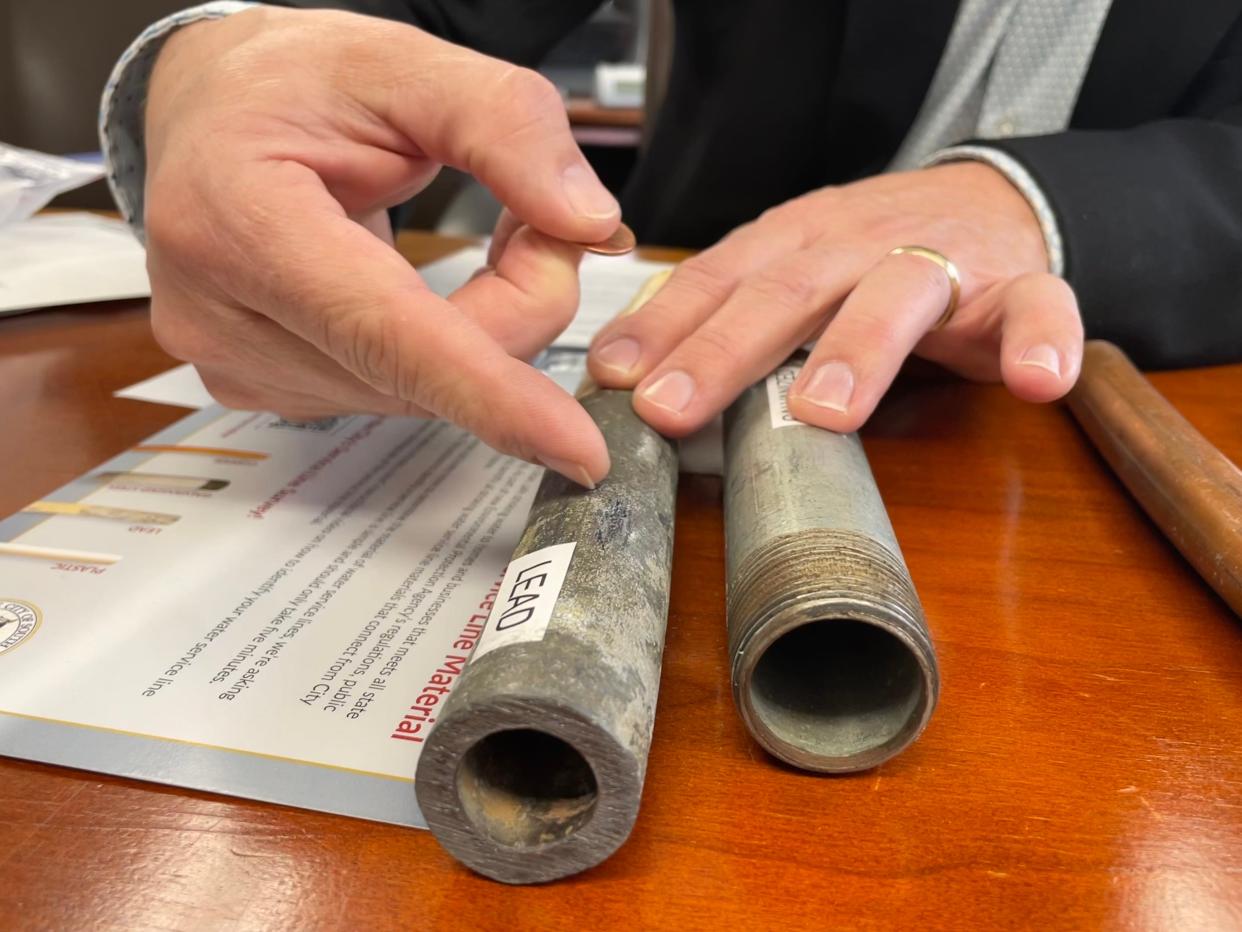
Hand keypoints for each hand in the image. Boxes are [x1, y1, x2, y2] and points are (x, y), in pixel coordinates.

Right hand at [143, 7, 622, 485]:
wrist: (208, 112)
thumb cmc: (286, 81)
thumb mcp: (402, 61)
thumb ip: (504, 125)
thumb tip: (585, 222)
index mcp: (233, 217)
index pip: (379, 329)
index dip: (485, 392)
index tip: (574, 447)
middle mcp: (220, 314)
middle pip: (419, 370)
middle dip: (517, 307)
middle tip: (547, 224)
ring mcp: (239, 365)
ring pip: (418, 392)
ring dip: (486, 331)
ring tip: (487, 237)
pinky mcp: (265, 390)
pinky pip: (394, 393)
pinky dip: (447, 352)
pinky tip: (436, 290)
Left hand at [587, 162, 1082, 434]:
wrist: (990, 202)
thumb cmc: (869, 253)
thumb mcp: (789, 270)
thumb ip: (726, 314)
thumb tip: (626, 378)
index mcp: (793, 244)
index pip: (717, 280)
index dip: (663, 326)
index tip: (612, 377)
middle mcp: (856, 245)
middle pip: (789, 291)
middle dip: (727, 350)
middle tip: (674, 407)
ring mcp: (939, 263)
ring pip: (899, 294)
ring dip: (860, 349)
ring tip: (825, 410)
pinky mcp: (1018, 287)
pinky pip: (1039, 310)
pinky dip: (1040, 343)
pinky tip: (1036, 383)